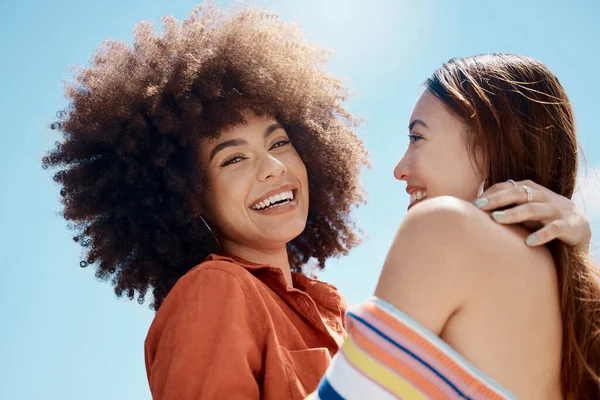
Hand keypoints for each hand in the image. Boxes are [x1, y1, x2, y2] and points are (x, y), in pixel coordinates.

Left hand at [474, 179, 591, 249]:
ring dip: (515, 213)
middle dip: (497, 199)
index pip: (506, 187)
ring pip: (534, 209)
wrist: (578, 226)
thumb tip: (472, 210)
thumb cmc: (541, 217)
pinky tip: (528, 242)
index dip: (489, 194)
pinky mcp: (567, 226)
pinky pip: (554, 229)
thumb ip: (503, 207)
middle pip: (517, 193)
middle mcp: (542, 196)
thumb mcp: (522, 208)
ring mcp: (555, 210)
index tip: (472, 203)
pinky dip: (542, 235)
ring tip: (497, 218)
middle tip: (478, 206)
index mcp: (529, 190)